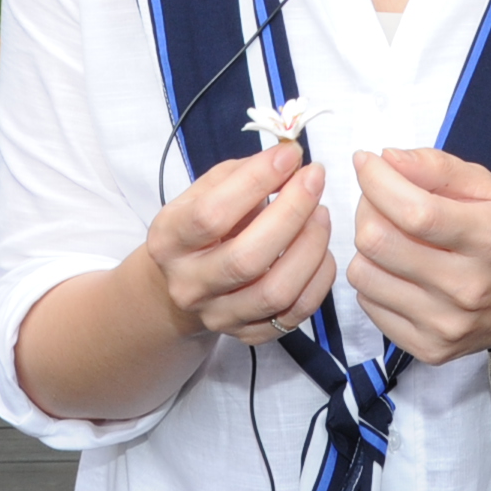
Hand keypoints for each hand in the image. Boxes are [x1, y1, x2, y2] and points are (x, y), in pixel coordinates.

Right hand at [142, 144, 335, 344]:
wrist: (183, 283)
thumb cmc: (202, 227)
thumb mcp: (206, 192)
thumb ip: (243, 174)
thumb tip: (290, 159)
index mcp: (169, 241)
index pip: (211, 214)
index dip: (256, 181)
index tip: (291, 155)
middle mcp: (189, 284)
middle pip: (246, 258)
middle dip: (291, 213)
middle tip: (314, 180)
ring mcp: (218, 316)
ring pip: (275, 292)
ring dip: (310, 247)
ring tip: (322, 214)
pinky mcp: (247, 334)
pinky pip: (295, 314)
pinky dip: (319, 279)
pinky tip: (322, 250)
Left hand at [347, 148, 490, 369]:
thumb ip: (440, 168)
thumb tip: (388, 159)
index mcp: (489, 239)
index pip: (415, 212)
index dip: (378, 182)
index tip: (366, 161)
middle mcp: (466, 288)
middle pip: (379, 243)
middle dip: (367, 207)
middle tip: (379, 197)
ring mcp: (445, 325)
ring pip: (363, 274)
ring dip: (367, 244)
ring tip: (390, 234)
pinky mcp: (428, 349)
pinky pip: (368, 305)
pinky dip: (374, 277)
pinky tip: (398, 268)